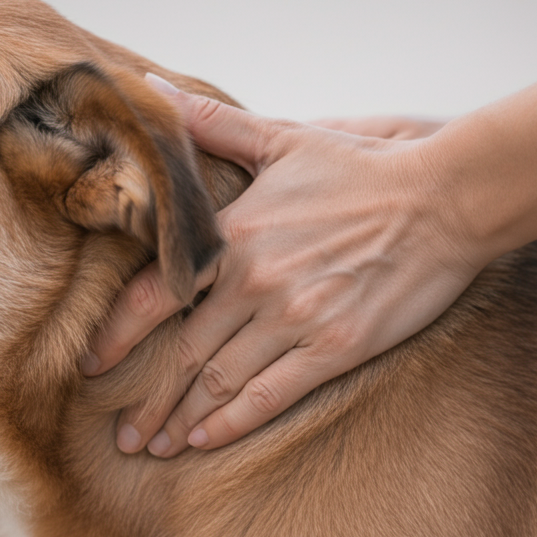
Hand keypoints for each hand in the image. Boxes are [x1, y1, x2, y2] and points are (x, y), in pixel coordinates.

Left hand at [82, 75, 486, 456]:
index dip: (118, 335)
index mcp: (235, 234)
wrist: (444, 199)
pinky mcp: (336, 347)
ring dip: (181, 420)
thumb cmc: (363, 169)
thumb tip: (149, 90)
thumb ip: (211, 124)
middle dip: (146, 398)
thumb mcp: (283, 137)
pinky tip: (205, 441)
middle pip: (182, 352)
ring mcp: (295, 318)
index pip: (157, 293)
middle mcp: (255, 281)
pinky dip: (232, 423)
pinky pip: (270, 395)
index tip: (91, 364)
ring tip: (152, 446)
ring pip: (219, 381)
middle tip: (119, 433)